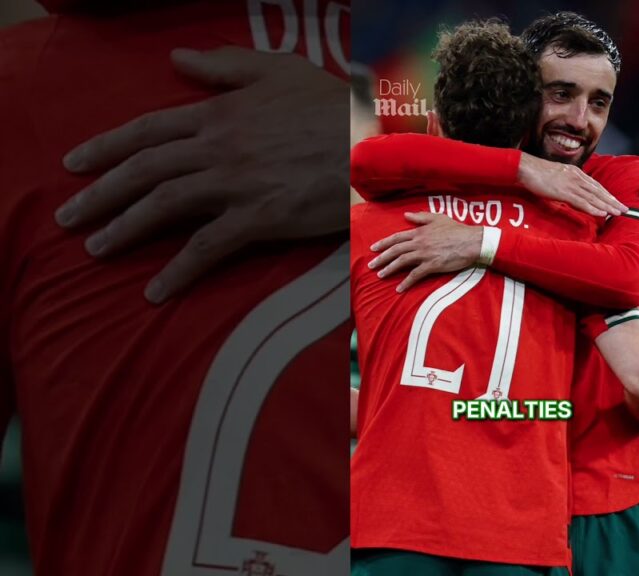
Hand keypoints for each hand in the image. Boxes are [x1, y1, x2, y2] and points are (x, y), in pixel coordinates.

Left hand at [55, 46, 348, 303]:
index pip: (147, 130)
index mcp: (219, 112)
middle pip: (144, 170)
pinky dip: (178, 269)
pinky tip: (156, 290)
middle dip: (100, 194)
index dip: (105, 147)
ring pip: (164, 205)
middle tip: (68, 217)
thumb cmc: (331, 106)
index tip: (74, 165)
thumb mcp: (278, 71)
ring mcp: (235, 183)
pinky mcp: (259, 217)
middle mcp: (217, 147)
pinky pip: (208, 246)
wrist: (371, 144)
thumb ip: (226, 65)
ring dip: (124, 228)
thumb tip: (178, 60)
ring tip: (97, 248)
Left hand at [368, 212, 482, 291]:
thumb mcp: (438, 218)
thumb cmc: (457, 229)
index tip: (373, 248)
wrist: (472, 241)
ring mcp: (425, 254)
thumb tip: (406, 215)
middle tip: (371, 265)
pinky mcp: (432, 265)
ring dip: (389, 269)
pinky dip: (406, 282)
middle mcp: (419, 242)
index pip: (396, 237)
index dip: (383, 243)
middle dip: (381, 258)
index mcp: (419, 232)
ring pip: (402, 261)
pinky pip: (415, 275)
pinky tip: (399, 288)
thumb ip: (421, 217)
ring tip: (380, 276)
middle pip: (395, 250)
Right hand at [517, 153, 626, 216]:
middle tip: (624, 209)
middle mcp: (577, 177)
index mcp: (575, 172)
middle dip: (612, 201)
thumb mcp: (557, 175)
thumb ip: (566, 183)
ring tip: (617, 213)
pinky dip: (593, 208)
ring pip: (593, 197)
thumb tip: (572, 193)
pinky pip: (581, 201)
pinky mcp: (563, 191)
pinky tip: (601, 213)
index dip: (607, 194)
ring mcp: (571, 184)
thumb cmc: (537, 172)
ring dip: (607, 205)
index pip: (595, 185)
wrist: (525, 167)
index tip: (616, 202)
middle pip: (598, 191)